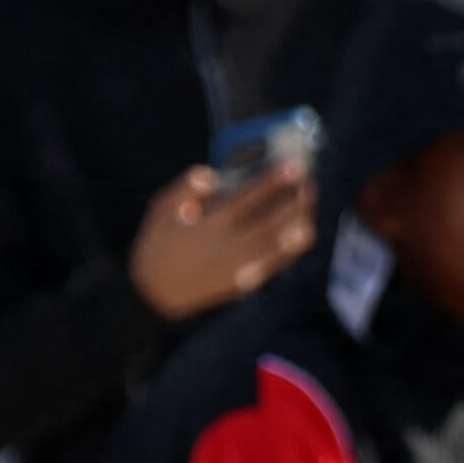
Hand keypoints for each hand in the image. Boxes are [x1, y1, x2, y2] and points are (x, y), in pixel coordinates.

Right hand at [126, 160, 320, 319]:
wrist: (155, 296)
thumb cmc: (157, 247)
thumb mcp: (159, 212)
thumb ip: (183, 189)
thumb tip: (210, 174)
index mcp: (205, 229)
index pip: (244, 201)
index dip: (270, 183)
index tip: (292, 166)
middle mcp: (227, 249)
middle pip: (272, 223)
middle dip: (295, 200)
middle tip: (308, 180)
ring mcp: (240, 268)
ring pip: (282, 245)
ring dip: (300, 220)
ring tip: (307, 199)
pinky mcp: (247, 282)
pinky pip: (279, 262)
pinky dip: (295, 244)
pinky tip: (301, 227)